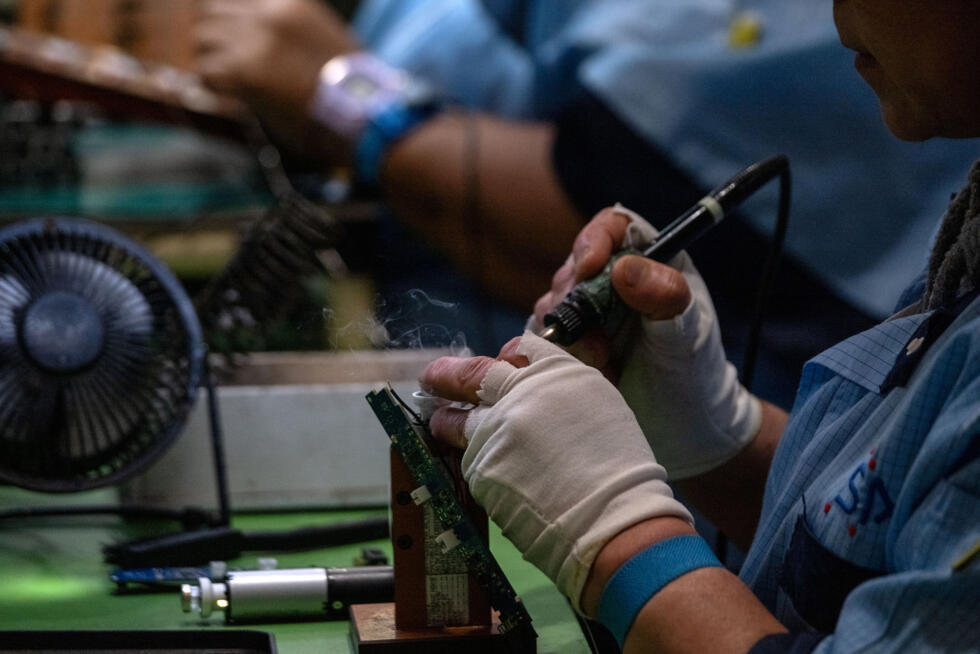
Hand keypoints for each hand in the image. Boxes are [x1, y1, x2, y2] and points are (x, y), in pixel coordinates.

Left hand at [195, 0, 358, 156]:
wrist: (363, 113)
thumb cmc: (351, 88)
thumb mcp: (324, 38)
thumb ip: (292, 30)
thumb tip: (264, 44)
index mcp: (291, 4)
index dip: (232, 20)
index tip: (233, 38)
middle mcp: (268, 14)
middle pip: (213, 12)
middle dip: (217, 38)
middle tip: (227, 62)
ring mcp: (254, 40)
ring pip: (203, 38)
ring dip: (213, 60)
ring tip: (231, 83)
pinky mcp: (244, 71)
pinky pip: (206, 72)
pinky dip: (214, 86)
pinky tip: (233, 97)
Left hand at [420, 332, 692, 611]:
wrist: (612, 519)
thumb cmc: (620, 468)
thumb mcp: (598, 406)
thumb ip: (560, 391)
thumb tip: (532, 392)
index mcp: (557, 372)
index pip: (518, 348)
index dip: (504, 358)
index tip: (495, 367)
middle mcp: (520, 392)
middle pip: (470, 374)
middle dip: (446, 375)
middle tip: (432, 377)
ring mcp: (495, 429)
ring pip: (455, 421)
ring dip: (446, 422)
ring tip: (441, 423)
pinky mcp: (480, 467)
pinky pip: (470, 460)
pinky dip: (476, 464)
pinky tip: (490, 476)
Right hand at [532, 205, 761, 478]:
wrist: (683, 433)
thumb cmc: (695, 375)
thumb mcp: (687, 334)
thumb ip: (664, 296)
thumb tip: (622, 268)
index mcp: (650, 262)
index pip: (613, 228)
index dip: (594, 240)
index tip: (587, 269)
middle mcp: (612, 284)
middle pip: (573, 269)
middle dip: (576, 301)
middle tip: (599, 341)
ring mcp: (587, 317)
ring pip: (552, 305)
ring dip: (568, 336)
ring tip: (601, 365)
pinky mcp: (567, 349)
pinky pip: (541, 341)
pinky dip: (553, 357)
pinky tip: (581, 376)